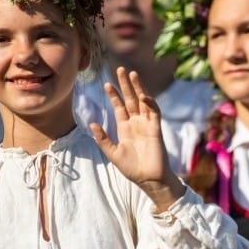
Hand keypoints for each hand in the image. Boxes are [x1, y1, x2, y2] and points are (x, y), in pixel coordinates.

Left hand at [93, 67, 184, 209]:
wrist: (148, 179)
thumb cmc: (131, 168)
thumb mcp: (112, 153)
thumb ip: (103, 139)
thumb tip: (92, 124)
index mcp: (125, 128)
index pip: (120, 106)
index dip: (114, 95)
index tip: (106, 83)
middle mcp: (136, 123)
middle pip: (131, 99)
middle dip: (126, 85)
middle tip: (121, 69)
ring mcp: (147, 124)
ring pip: (143, 101)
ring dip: (138, 88)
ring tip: (132, 74)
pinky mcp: (156, 129)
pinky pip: (154, 112)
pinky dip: (150, 103)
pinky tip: (143, 95)